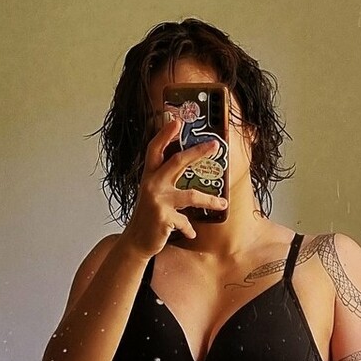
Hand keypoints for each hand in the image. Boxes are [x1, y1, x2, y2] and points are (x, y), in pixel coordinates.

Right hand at [124, 114, 227, 255]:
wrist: (137, 240)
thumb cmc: (150, 214)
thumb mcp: (154, 192)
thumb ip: (166, 178)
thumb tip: (184, 162)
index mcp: (150, 175)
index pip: (155, 149)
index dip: (165, 134)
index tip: (176, 120)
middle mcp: (152, 184)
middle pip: (177, 162)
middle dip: (197, 152)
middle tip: (214, 145)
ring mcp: (157, 201)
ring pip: (190, 196)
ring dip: (210, 200)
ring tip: (223, 203)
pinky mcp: (163, 218)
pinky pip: (185, 222)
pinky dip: (189, 228)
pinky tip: (192, 233)